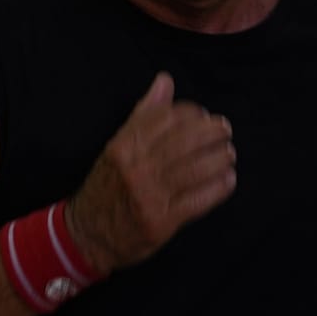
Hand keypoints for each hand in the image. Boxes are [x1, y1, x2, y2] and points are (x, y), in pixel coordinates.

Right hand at [63, 73, 236, 275]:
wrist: (87, 234)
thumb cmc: (106, 186)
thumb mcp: (117, 146)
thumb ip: (144, 114)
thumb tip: (165, 80)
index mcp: (123, 146)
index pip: (165, 118)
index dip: (191, 113)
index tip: (203, 115)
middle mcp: (135, 168)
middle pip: (185, 141)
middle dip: (212, 133)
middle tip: (224, 131)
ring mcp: (148, 196)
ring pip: (195, 169)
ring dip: (219, 158)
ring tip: (229, 154)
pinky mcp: (161, 222)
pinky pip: (198, 200)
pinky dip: (218, 188)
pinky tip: (228, 180)